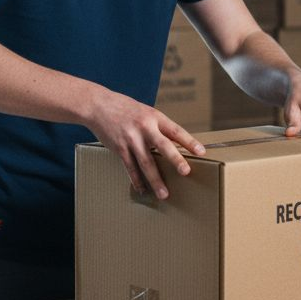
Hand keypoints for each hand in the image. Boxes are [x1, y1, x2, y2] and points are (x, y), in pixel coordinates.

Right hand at [85, 89, 205, 199]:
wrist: (99, 105)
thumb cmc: (125, 109)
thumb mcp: (146, 112)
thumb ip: (158, 127)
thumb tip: (174, 146)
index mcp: (154, 117)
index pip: (175, 130)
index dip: (189, 141)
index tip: (201, 152)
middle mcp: (144, 127)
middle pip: (163, 145)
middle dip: (175, 160)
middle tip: (186, 172)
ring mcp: (131, 138)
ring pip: (146, 162)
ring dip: (155, 180)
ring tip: (164, 194)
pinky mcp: (119, 147)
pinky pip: (130, 167)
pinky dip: (137, 180)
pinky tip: (142, 190)